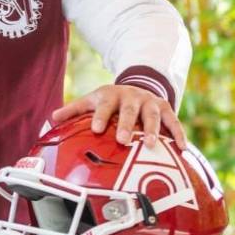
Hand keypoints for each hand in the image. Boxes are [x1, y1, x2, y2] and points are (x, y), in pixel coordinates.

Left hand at [50, 85, 186, 149]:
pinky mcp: (166, 109)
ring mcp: (150, 102)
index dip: (101, 116)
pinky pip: (174, 122)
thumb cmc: (110, 101)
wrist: (138, 85)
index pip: (105, 105)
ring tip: (152, 146)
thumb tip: (52, 119)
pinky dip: (179, 134)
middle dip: (128, 125)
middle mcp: (132, 97)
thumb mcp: (92, 100)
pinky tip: (182, 149)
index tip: (97, 129)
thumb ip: (74, 110)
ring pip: (153, 116)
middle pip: (130, 111)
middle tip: (123, 140)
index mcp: (111, 96)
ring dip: (154, 130)